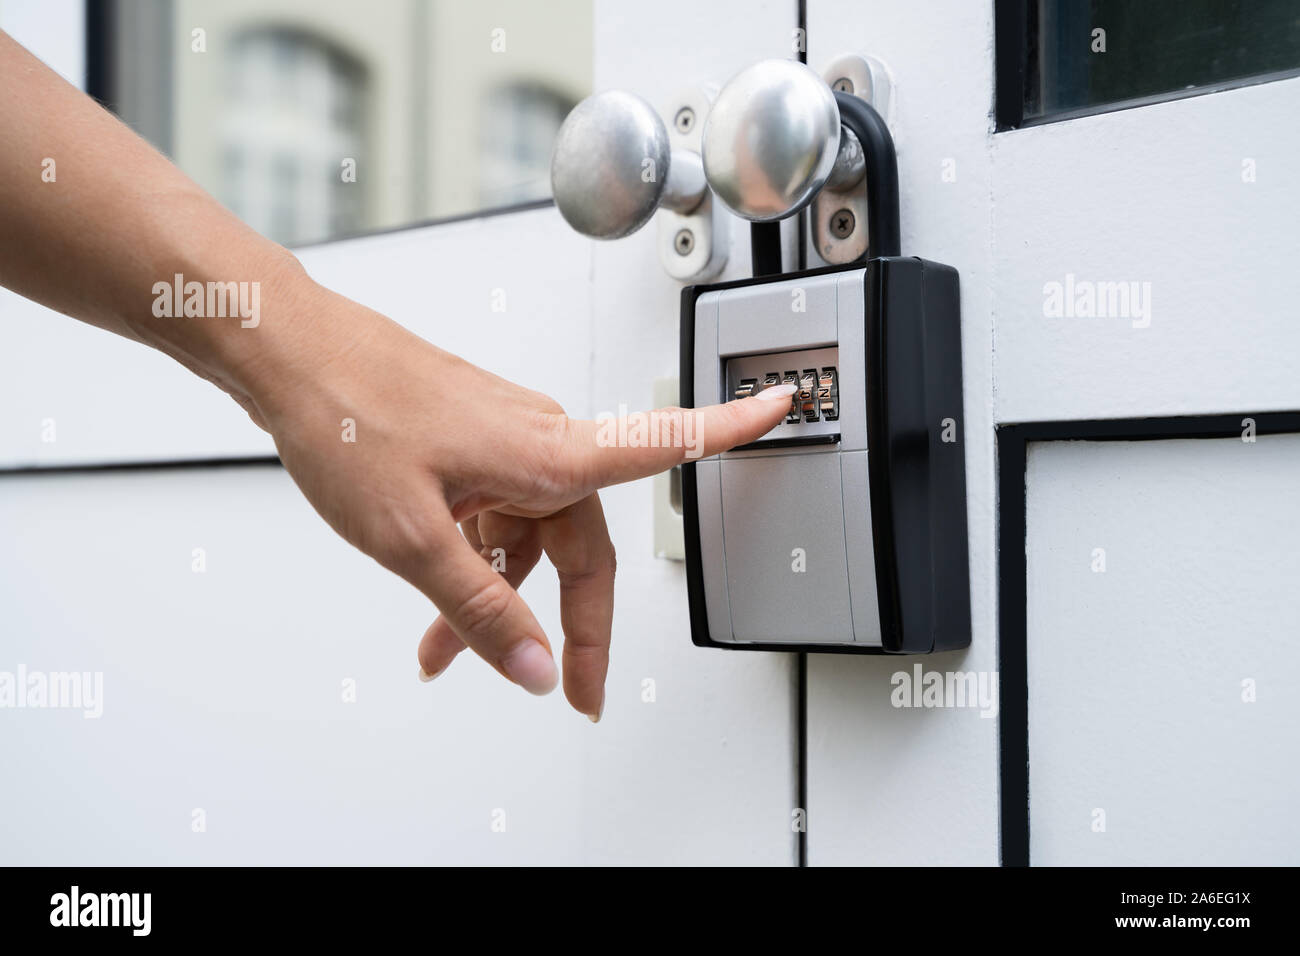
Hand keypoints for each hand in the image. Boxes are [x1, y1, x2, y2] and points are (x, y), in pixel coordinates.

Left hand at [247, 280, 796, 719]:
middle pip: (584, 544)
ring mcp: (502, 439)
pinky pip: (493, 515)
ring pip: (528, 536)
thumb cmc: (347, 414)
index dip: (732, 428)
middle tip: (575, 688)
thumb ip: (479, 608)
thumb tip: (532, 667)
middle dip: (571, 623)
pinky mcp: (471, 441)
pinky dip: (472, 562)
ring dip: (499, 600)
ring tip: (447, 655)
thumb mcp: (412, 538)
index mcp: (546, 454)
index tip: (783, 403)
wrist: (286, 352)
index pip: (665, 443)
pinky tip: (432, 605)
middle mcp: (538, 441)